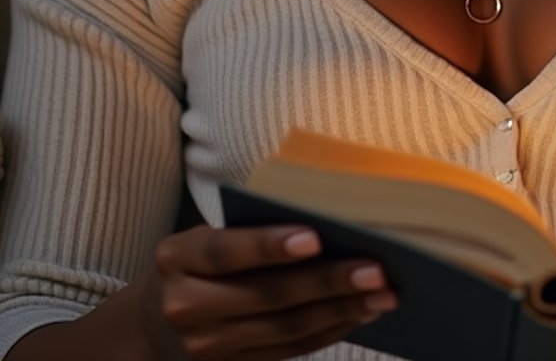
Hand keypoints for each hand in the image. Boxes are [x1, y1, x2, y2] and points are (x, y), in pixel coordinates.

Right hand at [139, 223, 398, 359]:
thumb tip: (327, 227)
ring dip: (339, 311)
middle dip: (328, 282)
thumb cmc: (195, 264)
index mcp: (178, 259)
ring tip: (382, 295)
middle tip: (376, 269)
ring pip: (285, 328)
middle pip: (266, 296)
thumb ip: (247, 233)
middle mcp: (187, 307)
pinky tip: (358, 314)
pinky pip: (288, 351)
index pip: (226, 252)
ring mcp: (207, 347)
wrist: (153, 326)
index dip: (269, 246)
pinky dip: (327, 332)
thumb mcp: (202, 240)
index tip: (316, 237)